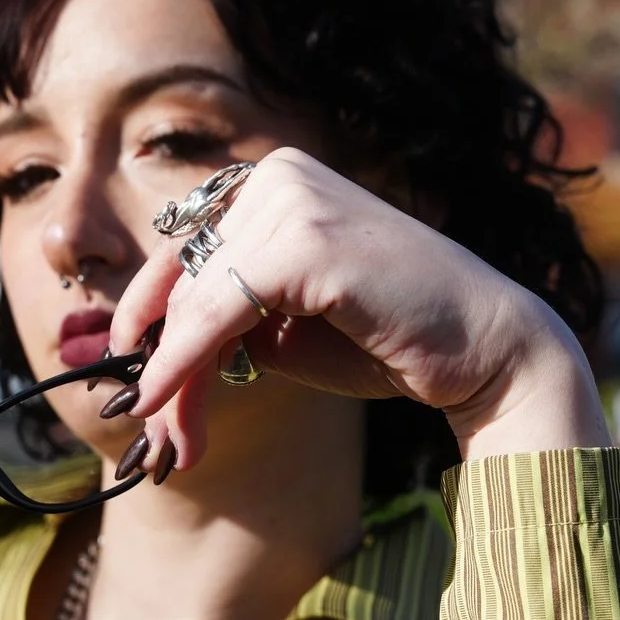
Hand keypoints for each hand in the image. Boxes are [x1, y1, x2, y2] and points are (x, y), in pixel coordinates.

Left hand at [109, 147, 609, 471]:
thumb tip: (148, 351)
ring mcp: (292, 199)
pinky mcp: (303, 239)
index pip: (187, 255)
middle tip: (153, 432)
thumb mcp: (283, 328)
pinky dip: (183, 360)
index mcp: (272, 183)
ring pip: (194, 300)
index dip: (151, 321)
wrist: (485, 351)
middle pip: (183, 278)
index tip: (134, 383)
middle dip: (161, 362)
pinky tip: (163, 403)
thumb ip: (223, 321)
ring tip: (171, 444)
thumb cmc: (388, 339)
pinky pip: (216, 309)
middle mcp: (276, 176)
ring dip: (173, 378)